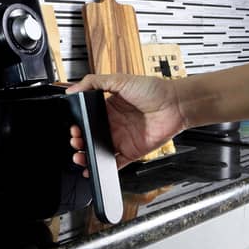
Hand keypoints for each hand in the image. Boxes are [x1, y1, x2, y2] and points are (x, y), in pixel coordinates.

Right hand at [66, 74, 185, 175]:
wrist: (176, 104)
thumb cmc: (153, 89)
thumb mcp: (120, 80)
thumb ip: (95, 82)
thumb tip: (74, 88)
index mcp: (109, 108)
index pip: (88, 119)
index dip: (79, 124)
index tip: (73, 127)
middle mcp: (114, 124)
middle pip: (91, 137)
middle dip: (79, 141)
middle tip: (75, 141)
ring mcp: (122, 139)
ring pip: (99, 152)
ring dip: (87, 156)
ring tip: (80, 156)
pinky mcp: (132, 152)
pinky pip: (115, 163)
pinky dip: (103, 168)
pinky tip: (94, 169)